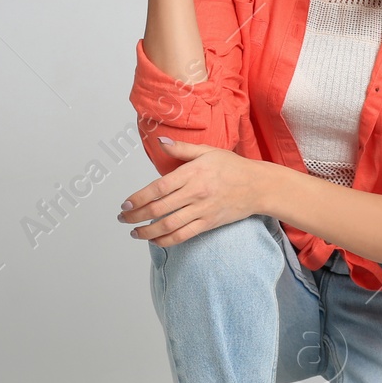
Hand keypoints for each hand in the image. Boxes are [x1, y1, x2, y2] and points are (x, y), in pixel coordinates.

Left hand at [118, 140, 279, 245]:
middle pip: (159, 208)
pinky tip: (155, 240)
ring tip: (134, 233)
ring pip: (169, 225)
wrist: (258, 186)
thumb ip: (182, 148)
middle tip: (123, 219)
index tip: (125, 204)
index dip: (139, 198)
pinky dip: (166, 240)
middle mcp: (196, 193)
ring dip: (147, 232)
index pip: (159, 188)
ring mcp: (202, 210)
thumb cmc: (233, 167)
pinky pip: (183, 235)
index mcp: (193, 174)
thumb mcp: (208, 151)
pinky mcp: (209, 223)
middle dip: (136, 217)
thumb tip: (160, 142)